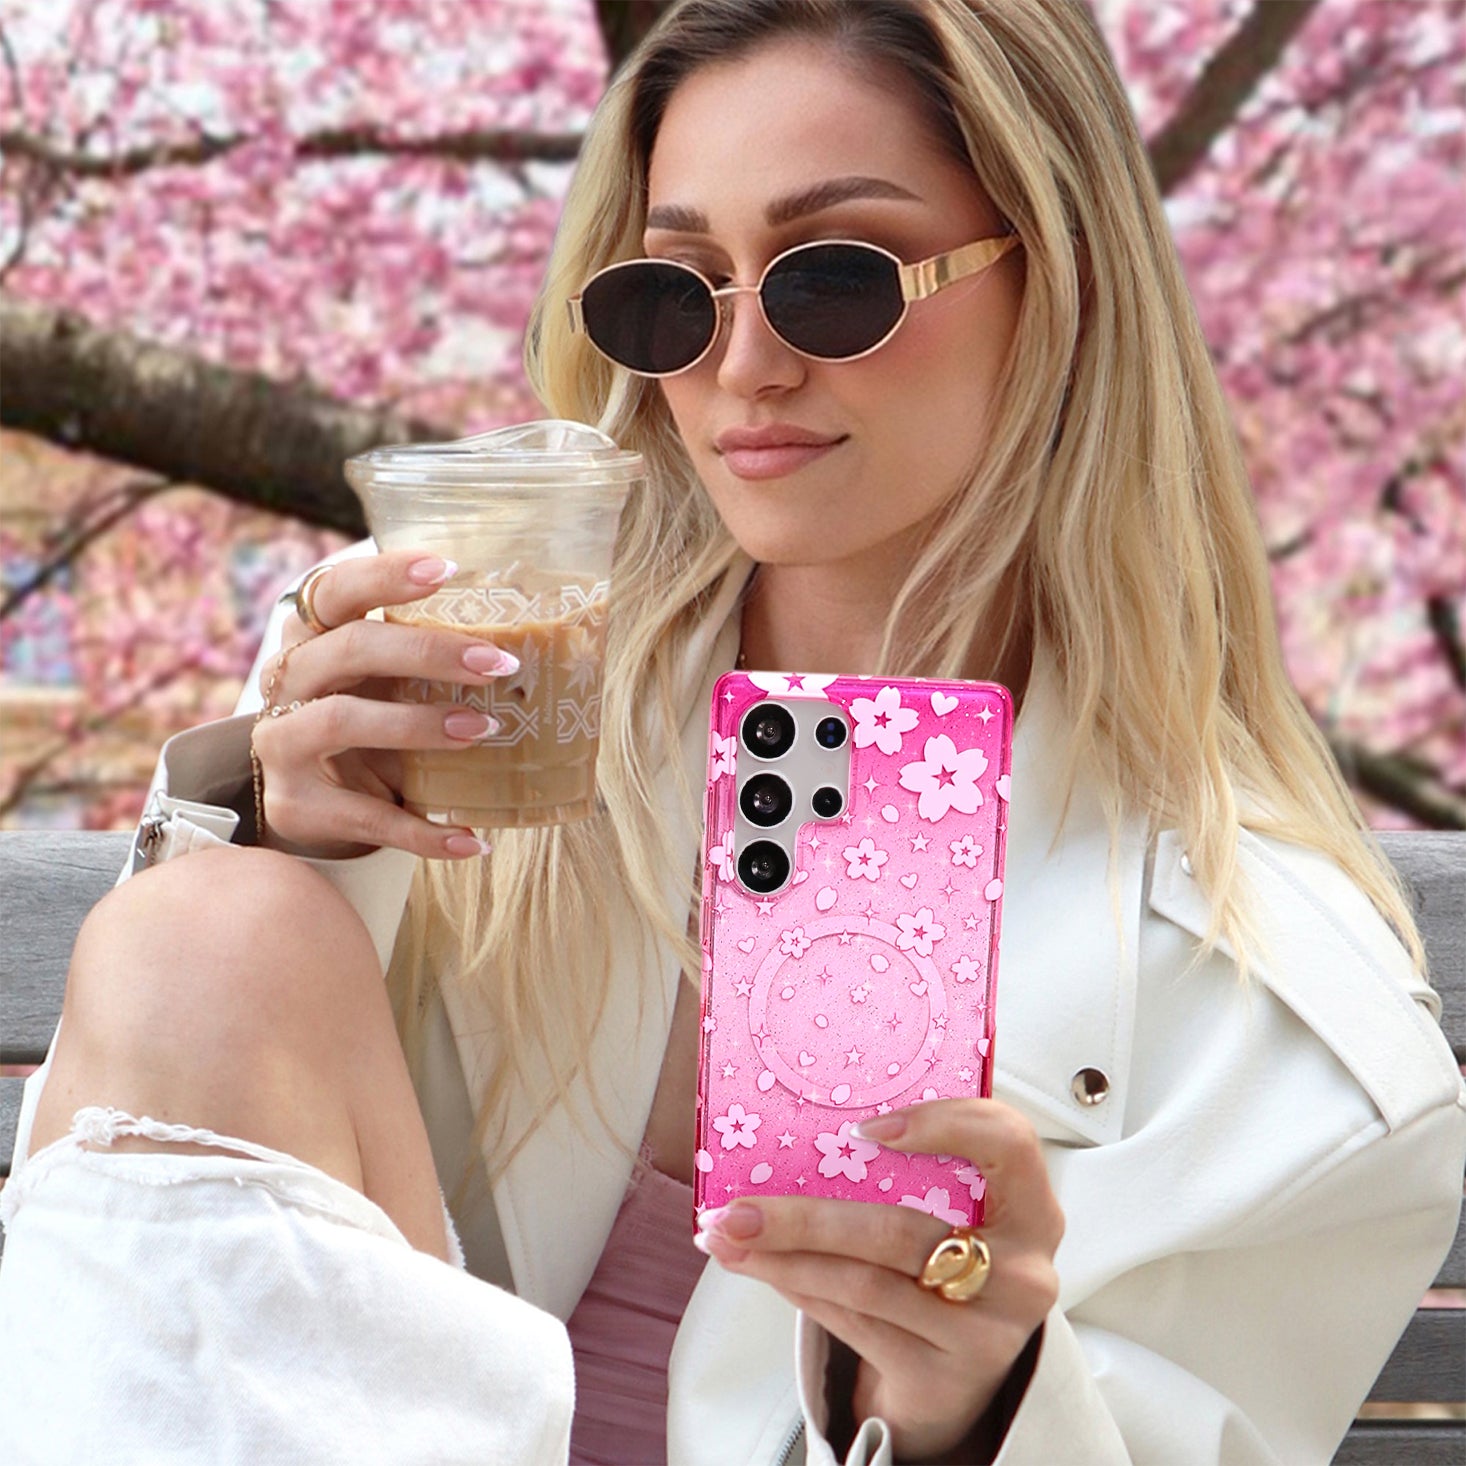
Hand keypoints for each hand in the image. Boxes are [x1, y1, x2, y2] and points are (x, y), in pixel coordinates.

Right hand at [251, 551, 519, 859]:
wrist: (316, 806)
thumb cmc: (369, 721)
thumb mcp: (385, 681)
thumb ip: (428, 659)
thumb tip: (536, 648)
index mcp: (310, 637)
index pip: (334, 589)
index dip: (384, 575)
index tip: (447, 568)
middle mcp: (286, 682)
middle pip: (348, 649)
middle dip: (426, 650)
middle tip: (496, 663)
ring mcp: (282, 744)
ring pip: (339, 721)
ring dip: (417, 724)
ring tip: (483, 728)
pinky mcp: (296, 806)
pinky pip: (365, 816)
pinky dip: (422, 831)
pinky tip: (471, 839)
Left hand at [694, 1098, 1061, 1461]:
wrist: (964, 1373)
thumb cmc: (951, 1259)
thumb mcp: (960, 1210)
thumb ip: (923, 1164)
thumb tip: (811, 1118)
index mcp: (1032, 1208)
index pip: (1010, 1144)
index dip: (945, 1125)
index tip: (867, 1128)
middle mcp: (1020, 1273)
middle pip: (902, 1232)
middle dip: (807, 1216)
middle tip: (740, 1205)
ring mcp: (984, 1333)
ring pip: (865, 1283)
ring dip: (783, 1257)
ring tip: (728, 1234)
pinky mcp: (941, 1374)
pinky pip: (854, 1322)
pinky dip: (798, 1289)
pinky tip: (760, 1267)